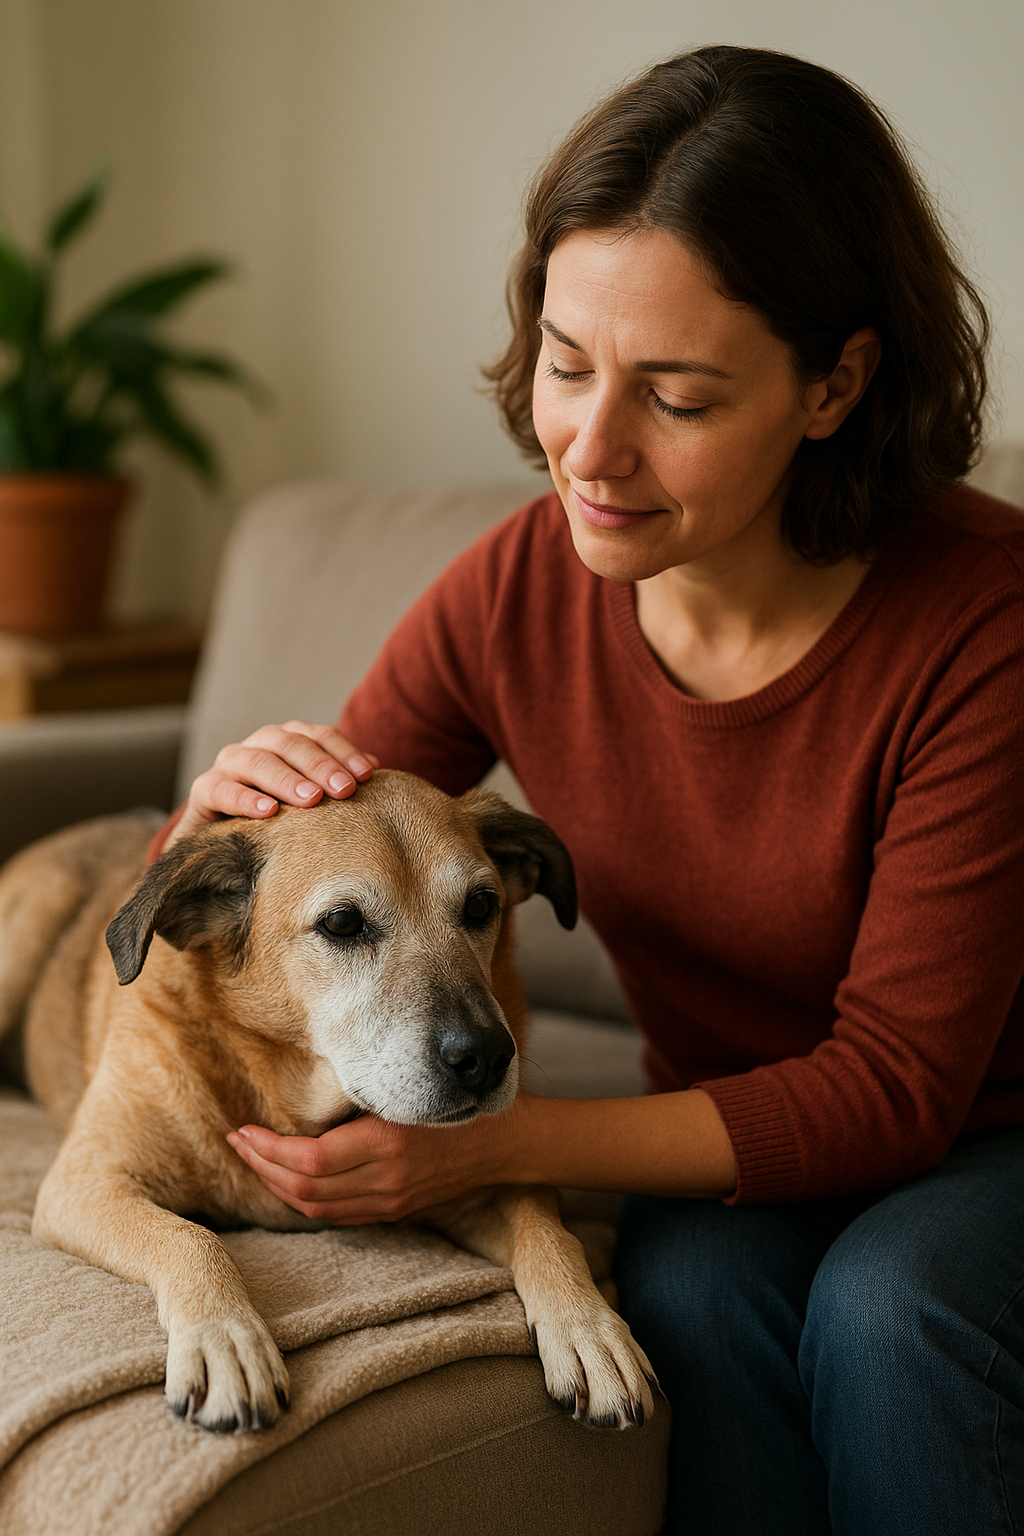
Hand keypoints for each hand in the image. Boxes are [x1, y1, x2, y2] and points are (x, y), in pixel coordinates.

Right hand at [168, 720, 378, 847]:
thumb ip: (335, 782)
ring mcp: (228, 766)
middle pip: (289, 743)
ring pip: (256, 760)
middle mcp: (257, 746)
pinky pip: (221, 789)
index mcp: (286, 742)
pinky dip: (245, 798)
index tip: (368, 773)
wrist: (219, 846)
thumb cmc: (276, 820)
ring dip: (286, 778)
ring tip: (311, 799)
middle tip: (344, 789)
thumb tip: (377, 770)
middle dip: (320, 764)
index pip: (318, 735)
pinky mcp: (204, 791)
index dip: (344, 751)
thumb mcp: (307, 801)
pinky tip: (267, 812)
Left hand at [226, 1109, 516, 1224]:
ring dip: (277, 1186)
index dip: (269, 1149)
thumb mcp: (408, 1094)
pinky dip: (305, 1200)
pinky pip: (337, 1214)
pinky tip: (289, 1181)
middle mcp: (385, 1181)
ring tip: (254, 1160)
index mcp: (387, 1145)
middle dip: (262, 1167)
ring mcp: (389, 1202)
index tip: (244, 1129)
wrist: (503, 1144)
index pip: (310, 1161)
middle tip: (237, 1142)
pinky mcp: (393, 1211)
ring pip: (315, 1208)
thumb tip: (306, 1097)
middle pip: (304, 1189)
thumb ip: (362, 1101)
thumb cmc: (455, 1106)